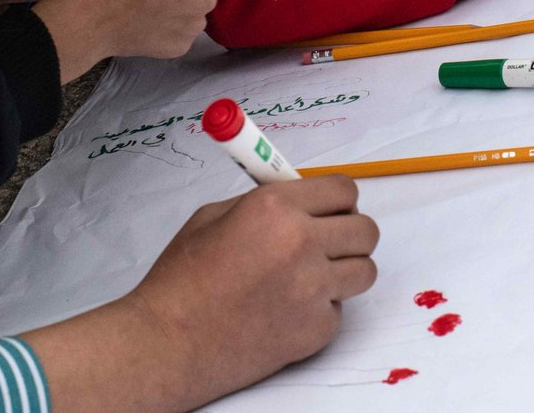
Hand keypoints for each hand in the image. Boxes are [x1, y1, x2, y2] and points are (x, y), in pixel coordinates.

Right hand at [22, 177, 378, 411]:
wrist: (167, 342)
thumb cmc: (182, 282)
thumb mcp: (214, 217)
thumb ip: (265, 202)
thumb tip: (300, 195)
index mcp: (275, 208)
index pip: (344, 190)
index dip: (338, 200)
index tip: (330, 209)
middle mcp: (301, 244)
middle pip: (366, 230)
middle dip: (348, 234)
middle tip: (325, 243)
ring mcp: (313, 290)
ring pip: (364, 271)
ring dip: (342, 272)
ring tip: (308, 278)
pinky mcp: (317, 329)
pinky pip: (340, 310)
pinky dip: (320, 310)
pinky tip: (286, 311)